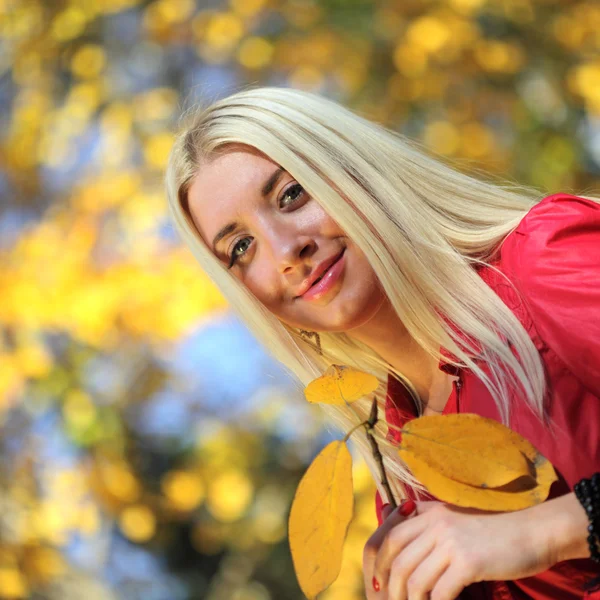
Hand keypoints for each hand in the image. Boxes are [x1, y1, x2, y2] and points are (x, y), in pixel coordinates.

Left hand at [363, 500, 554, 599]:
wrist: (533, 531)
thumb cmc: (494, 530)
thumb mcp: (456, 518)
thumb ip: (429, 523)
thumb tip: (401, 532)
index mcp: (430, 513)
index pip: (392, 536)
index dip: (382, 562)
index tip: (381, 582)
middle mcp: (436, 523)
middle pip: (398, 559)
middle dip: (392, 587)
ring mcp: (452, 542)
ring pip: (416, 579)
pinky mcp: (468, 562)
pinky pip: (440, 592)